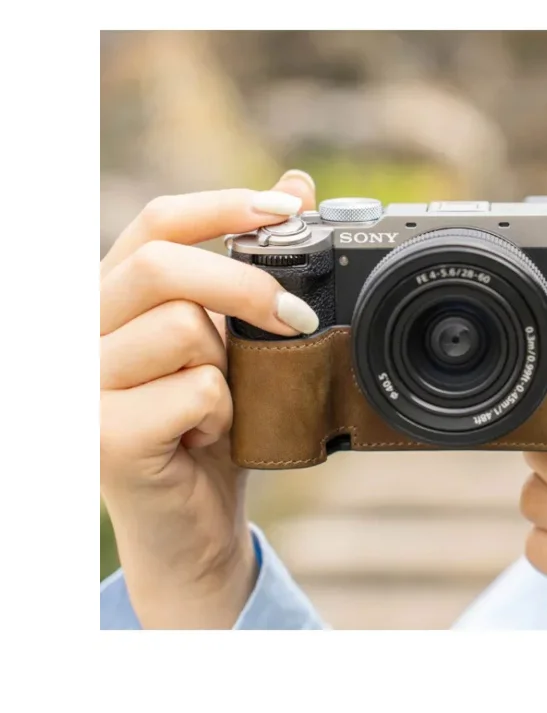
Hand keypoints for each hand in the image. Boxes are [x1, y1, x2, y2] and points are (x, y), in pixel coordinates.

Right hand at [100, 170, 317, 628]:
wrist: (190, 528)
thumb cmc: (207, 431)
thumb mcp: (231, 343)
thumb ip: (246, 271)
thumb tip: (296, 185)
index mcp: (114, 301)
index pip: (156, 224)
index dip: (222, 205)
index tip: (288, 207)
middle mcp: (82, 333)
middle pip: (161, 267)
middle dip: (244, 286)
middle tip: (298, 317)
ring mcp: (83, 386)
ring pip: (181, 329)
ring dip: (230, 368)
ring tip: (224, 403)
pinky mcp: (103, 437)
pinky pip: (194, 391)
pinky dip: (225, 412)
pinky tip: (208, 437)